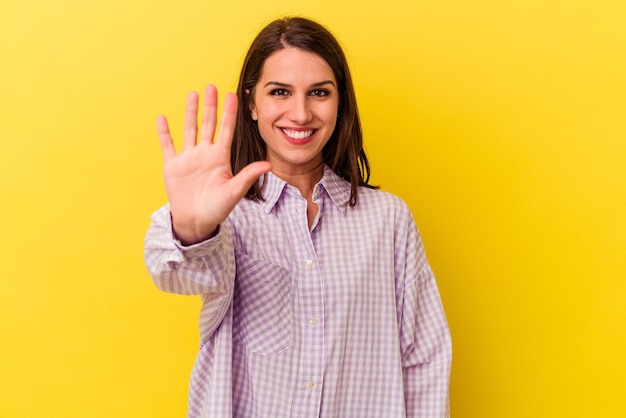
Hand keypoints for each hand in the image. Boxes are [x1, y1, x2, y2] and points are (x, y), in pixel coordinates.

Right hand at [156, 85, 270, 244]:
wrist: (196, 222)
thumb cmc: (217, 209)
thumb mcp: (234, 191)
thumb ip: (248, 176)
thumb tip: (268, 165)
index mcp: (220, 158)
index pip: (226, 130)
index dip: (229, 113)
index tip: (233, 95)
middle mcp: (205, 154)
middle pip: (208, 124)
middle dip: (210, 106)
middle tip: (212, 87)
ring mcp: (188, 158)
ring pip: (189, 129)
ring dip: (190, 112)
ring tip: (192, 94)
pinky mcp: (172, 166)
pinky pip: (167, 145)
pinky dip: (164, 132)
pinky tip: (162, 117)